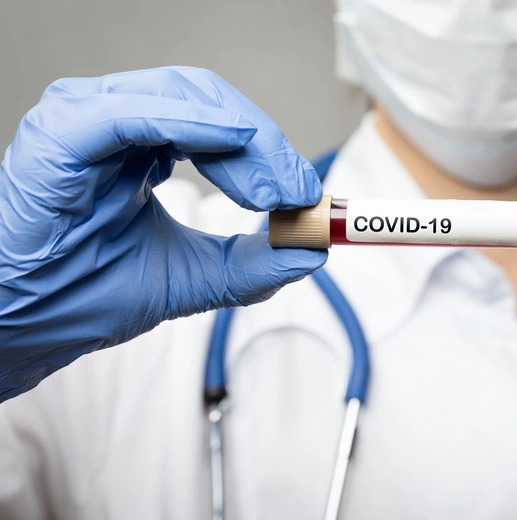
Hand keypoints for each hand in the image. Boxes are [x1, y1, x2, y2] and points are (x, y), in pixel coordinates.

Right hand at [0, 67, 326, 400]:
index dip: (271, 154)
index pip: (223, 128)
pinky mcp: (60, 135)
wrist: (23, 326)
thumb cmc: (86, 292)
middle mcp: (118, 124)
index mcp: (145, 147)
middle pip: (212, 104)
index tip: (305, 196)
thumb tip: (311, 251)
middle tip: (297, 192)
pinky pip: (133, 113)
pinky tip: (233, 144)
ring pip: (183, 96)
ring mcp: (87, 122)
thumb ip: (251, 265)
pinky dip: (191, 123)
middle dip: (265, 146)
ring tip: (269, 192)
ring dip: (242, 139)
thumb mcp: (191, 277)